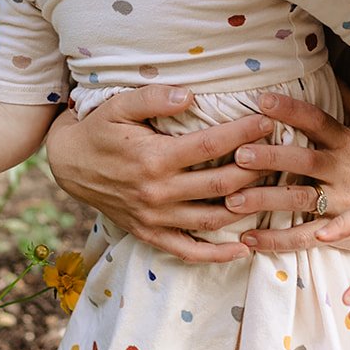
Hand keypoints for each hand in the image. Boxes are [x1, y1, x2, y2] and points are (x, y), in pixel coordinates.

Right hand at [44, 85, 275, 262]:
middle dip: (255, 168)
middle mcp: (158, 192)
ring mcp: (155, 218)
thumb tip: (189, 94)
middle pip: (221, 185)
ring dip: (246, 207)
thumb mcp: (119, 105)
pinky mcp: (150, 234)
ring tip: (271, 191)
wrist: (69, 164)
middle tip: (279, 153)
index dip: (242, 133)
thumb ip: (154, 98)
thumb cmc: (99, 129)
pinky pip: (188, 251)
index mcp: (154, 158)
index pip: (211, 146)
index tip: (267, 121)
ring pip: (213, 219)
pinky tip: (244, 249)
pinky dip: (217, 255)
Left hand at [225, 84, 349, 251]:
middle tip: (240, 154)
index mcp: (347, 142)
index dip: (291, 110)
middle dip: (271, 157)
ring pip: (299, 199)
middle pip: (304, 161)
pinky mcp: (335, 230)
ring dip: (265, 200)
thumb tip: (332, 70)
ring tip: (233, 199)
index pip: (317, 122)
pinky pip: (303, 236)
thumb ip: (348, 101)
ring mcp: (338, 201)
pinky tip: (247, 238)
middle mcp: (341, 170)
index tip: (262, 100)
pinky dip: (275, 240)